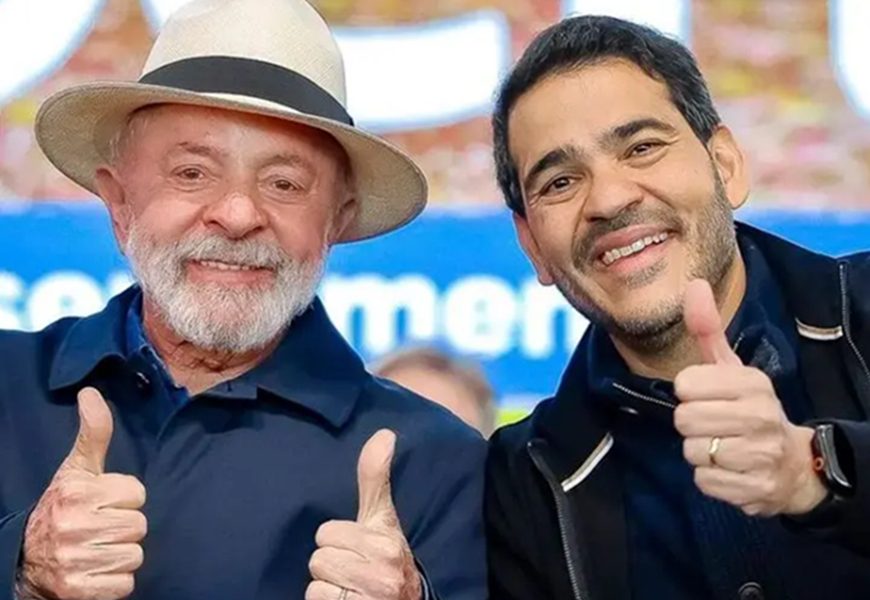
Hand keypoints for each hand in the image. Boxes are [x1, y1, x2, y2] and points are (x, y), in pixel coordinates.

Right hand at [19, 388, 147, 599]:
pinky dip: (115, 582)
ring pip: (134, 555)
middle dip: (125, 526)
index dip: (126, 498)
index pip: (137, 493)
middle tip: (101, 527)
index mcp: (77, 492)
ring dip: (121, 555)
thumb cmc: (64, 507)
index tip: (105, 502)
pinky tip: (96, 571)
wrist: (28, 559)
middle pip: (139, 525)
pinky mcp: (80, 591)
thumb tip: (91, 393)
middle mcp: (74, 525)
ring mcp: (75, 560)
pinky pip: (125, 584)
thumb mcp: (77, 469)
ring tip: (98, 548)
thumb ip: (94, 433)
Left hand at [306, 429, 421, 599]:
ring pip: (316, 584)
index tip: (356, 548)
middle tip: (353, 570)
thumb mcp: (383, 518)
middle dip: (332, 565)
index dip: (337, 540)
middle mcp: (382, 573)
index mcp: (386, 542)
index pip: (326, 533)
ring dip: (328, 588)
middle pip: (319, 558)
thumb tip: (384, 434)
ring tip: (350, 588)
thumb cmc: (387, 557)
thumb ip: (375, 478)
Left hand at [673, 279, 826, 516]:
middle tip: (713, 425)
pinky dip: (710, 480)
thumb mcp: (731, 368)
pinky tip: (730, 470)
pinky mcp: (755, 489)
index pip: (685, 384)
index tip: (706, 395)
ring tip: (723, 447)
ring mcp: (760, 454)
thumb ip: (707, 330)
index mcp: (752, 382)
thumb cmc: (749, 409)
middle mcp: (760, 416)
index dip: (688, 392)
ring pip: (692, 453)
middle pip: (684, 420)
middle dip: (691, 425)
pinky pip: (703, 482)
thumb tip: (693, 284)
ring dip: (700, 454)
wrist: (792, 464)